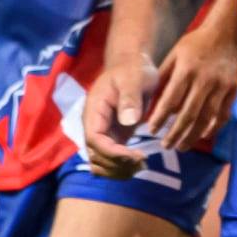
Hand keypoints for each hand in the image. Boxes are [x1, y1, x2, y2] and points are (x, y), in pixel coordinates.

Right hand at [83, 54, 157, 178]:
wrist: (132, 66)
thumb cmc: (133, 69)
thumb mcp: (134, 78)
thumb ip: (130, 97)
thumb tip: (128, 121)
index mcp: (94, 111)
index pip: (94, 140)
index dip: (112, 153)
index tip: (134, 156)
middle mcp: (94, 126)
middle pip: (96, 156)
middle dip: (117, 164)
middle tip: (142, 162)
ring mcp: (102, 134)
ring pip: (100, 164)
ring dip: (118, 170)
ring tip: (141, 165)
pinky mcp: (112, 138)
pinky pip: (110, 161)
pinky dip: (121, 168)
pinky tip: (138, 164)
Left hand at [145, 23, 236, 151]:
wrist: (228, 31)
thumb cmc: (197, 42)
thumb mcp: (175, 53)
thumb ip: (164, 75)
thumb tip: (151, 100)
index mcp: (186, 70)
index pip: (170, 100)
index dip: (160, 118)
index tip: (151, 130)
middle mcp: (204, 80)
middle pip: (188, 115)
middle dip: (175, 134)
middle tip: (165, 146)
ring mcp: (221, 87)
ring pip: (205, 119)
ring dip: (192, 136)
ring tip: (181, 146)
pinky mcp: (233, 90)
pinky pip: (223, 114)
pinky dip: (213, 128)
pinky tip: (203, 136)